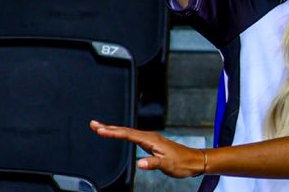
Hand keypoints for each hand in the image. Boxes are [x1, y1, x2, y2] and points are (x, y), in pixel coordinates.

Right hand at [92, 120, 206, 177]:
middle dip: (109, 127)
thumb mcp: (167, 165)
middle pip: (125, 130)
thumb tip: (139, 164)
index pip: (128, 134)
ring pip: (128, 132)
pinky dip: (122, 134)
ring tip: (100, 128)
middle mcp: (150, 137)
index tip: (100, 130)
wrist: (194, 161)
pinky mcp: (151, 143)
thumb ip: (153, 164)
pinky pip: (133, 136)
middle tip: (93, 124)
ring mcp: (150, 139)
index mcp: (151, 140)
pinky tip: (118, 135)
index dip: (113, 132)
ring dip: (114, 130)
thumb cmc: (182, 162)